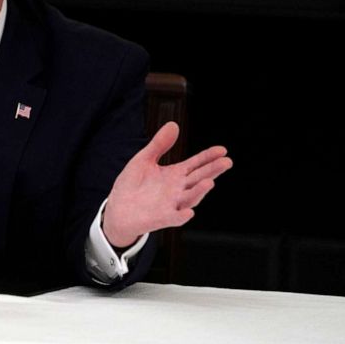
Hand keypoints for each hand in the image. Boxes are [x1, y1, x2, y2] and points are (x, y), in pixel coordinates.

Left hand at [102, 122, 232, 247]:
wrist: (118, 209)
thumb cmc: (132, 184)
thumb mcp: (144, 160)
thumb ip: (159, 145)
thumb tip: (173, 125)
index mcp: (175, 175)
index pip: (196, 164)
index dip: (209, 157)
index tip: (222, 150)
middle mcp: (178, 190)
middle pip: (199, 179)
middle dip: (212, 171)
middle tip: (226, 162)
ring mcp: (171, 204)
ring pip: (190, 198)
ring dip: (199, 191)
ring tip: (210, 182)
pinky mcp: (161, 218)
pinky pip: (174, 218)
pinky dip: (181, 216)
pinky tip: (188, 212)